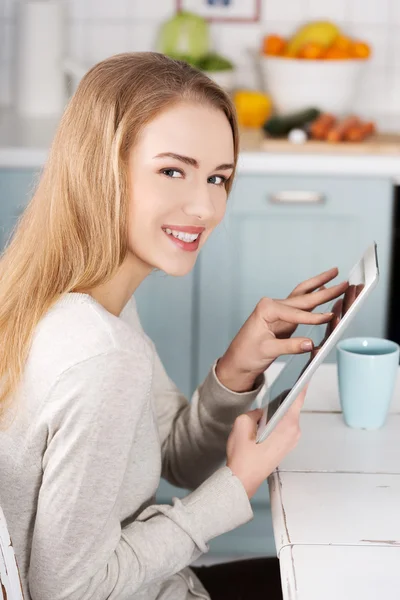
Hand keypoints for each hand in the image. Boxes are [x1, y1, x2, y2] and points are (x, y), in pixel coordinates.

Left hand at [216, 268, 347, 391]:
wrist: (237, 361)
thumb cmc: (247, 354)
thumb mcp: (268, 351)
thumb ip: (290, 346)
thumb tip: (311, 344)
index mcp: (266, 309)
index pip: (295, 313)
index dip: (313, 317)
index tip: (329, 317)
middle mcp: (272, 305)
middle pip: (303, 298)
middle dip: (325, 291)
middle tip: (344, 283)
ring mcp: (278, 310)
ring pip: (303, 295)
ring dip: (320, 285)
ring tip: (335, 273)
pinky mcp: (283, 318)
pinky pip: (302, 306)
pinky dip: (314, 297)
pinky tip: (323, 288)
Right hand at [226, 386, 306, 497]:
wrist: (242, 479)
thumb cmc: (243, 456)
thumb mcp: (242, 423)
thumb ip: (255, 411)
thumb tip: (262, 412)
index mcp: (286, 424)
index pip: (298, 397)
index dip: (303, 383)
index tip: (308, 372)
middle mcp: (294, 432)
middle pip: (291, 407)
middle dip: (281, 400)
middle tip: (271, 396)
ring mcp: (292, 441)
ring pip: (286, 418)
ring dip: (277, 414)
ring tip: (262, 417)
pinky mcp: (287, 446)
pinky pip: (284, 428)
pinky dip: (276, 424)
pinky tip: (264, 427)